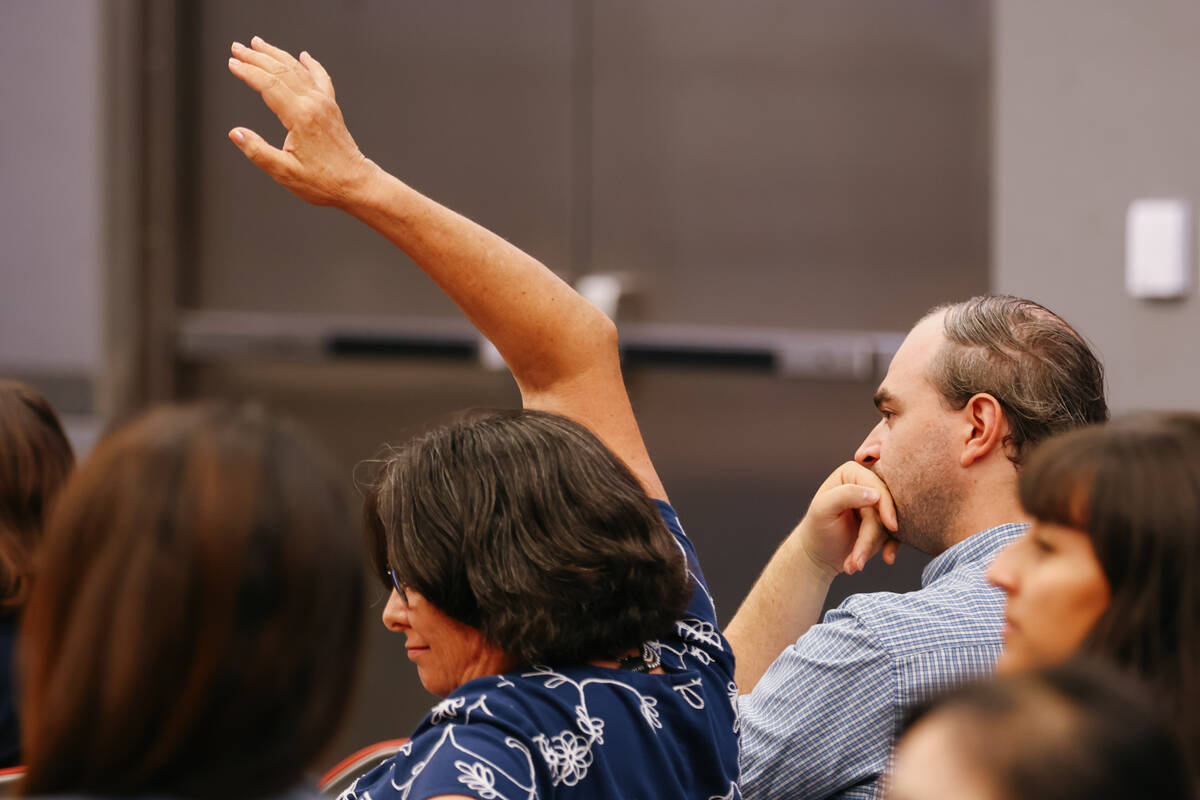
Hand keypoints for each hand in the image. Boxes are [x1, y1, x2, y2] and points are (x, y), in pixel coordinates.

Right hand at [227, 37, 378, 206]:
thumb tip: (235, 133)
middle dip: (256, 57)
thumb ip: (258, 151)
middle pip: (281, 71)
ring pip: (298, 70)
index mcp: (300, 117)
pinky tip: (304, 56)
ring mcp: (325, 103)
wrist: (357, 183)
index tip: (232, 63)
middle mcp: (314, 104)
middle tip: (237, 47)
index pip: (268, 85)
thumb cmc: (324, 182)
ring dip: (276, 55)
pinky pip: (321, 79)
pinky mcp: (332, 108)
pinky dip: (311, 65)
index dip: (248, 72)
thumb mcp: (284, 172)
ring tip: (258, 44)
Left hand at [795, 461, 899, 578]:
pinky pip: (896, 535)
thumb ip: (846, 495)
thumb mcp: (823, 509)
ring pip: (889, 525)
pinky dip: (889, 549)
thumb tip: (876, 494)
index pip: (877, 486)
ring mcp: (877, 506)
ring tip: (853, 564)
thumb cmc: (817, 528)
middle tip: (858, 559)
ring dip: (872, 548)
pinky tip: (885, 559)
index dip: (886, 506)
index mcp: (852, 473)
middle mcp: (867, 485)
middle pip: (885, 509)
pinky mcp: (884, 523)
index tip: (891, 526)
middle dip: (872, 537)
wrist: (818, 555)